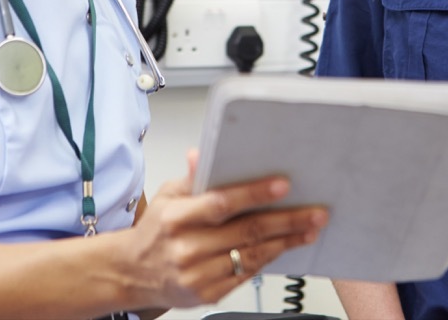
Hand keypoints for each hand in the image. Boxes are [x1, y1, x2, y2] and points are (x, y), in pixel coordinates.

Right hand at [122, 150, 327, 308]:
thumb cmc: (154, 231)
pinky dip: (268, 259)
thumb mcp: (166, 196)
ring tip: (309, 229)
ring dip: (286, 242)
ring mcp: (198, 275)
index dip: (254, 194)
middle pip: (246, 232)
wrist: (132, 273)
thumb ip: (192, 177)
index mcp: (176, 219)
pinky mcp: (207, 294)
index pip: (221, 204)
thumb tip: (201, 153)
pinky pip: (246, 275)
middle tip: (315, 212)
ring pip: (252, 255)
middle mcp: (187, 248)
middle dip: (287, 221)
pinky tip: (284, 247)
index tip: (282, 186)